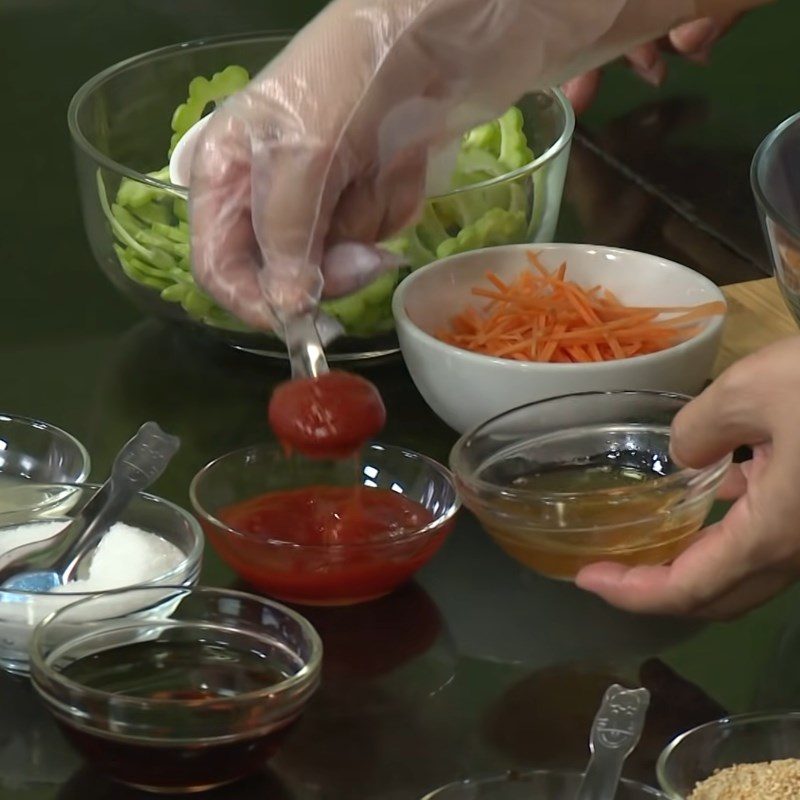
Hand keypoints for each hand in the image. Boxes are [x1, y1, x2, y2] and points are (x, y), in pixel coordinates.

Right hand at [189, 0, 738, 329]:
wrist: (442, 33)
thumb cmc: (354, 77)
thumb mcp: (303, 156)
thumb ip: (286, 238)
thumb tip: (285, 309)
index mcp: (224, 173)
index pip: (218, 266)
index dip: (254, 301)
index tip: (300, 321)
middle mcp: (265, 189)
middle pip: (281, 272)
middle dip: (326, 267)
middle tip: (363, 253)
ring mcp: (321, 192)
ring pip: (332, 258)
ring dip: (364, 226)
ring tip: (383, 171)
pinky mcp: (367, 191)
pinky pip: (372, 231)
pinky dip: (391, 204)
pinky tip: (401, 163)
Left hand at [577, 337, 799, 618]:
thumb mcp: (754, 389)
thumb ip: (702, 428)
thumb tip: (685, 455)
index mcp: (775, 534)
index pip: (688, 588)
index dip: (631, 592)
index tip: (584, 578)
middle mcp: (798, 551)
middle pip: (716, 594)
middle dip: (654, 586)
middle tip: (605, 566)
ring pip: (744, 570)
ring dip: (692, 560)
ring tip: (647, 532)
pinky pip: (770, 536)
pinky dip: (730, 527)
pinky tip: (717, 484)